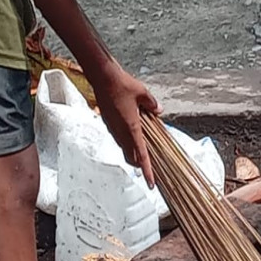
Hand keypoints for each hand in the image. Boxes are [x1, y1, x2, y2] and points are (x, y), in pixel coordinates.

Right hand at [92, 64, 161, 187]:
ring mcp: (113, 128)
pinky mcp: (108, 122)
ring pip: (124, 148)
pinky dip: (127, 140)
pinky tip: (132, 131)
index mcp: (131, 128)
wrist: (102, 77)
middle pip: (131, 157)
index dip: (147, 171)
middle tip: (149, 167)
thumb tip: (159, 110)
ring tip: (143, 149)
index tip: (151, 183)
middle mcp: (121, 131)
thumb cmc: (123, 84)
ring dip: (133, 151)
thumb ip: (152, 104)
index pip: (141, 155)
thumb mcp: (143, 93)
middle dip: (140, 164)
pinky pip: (119, 137)